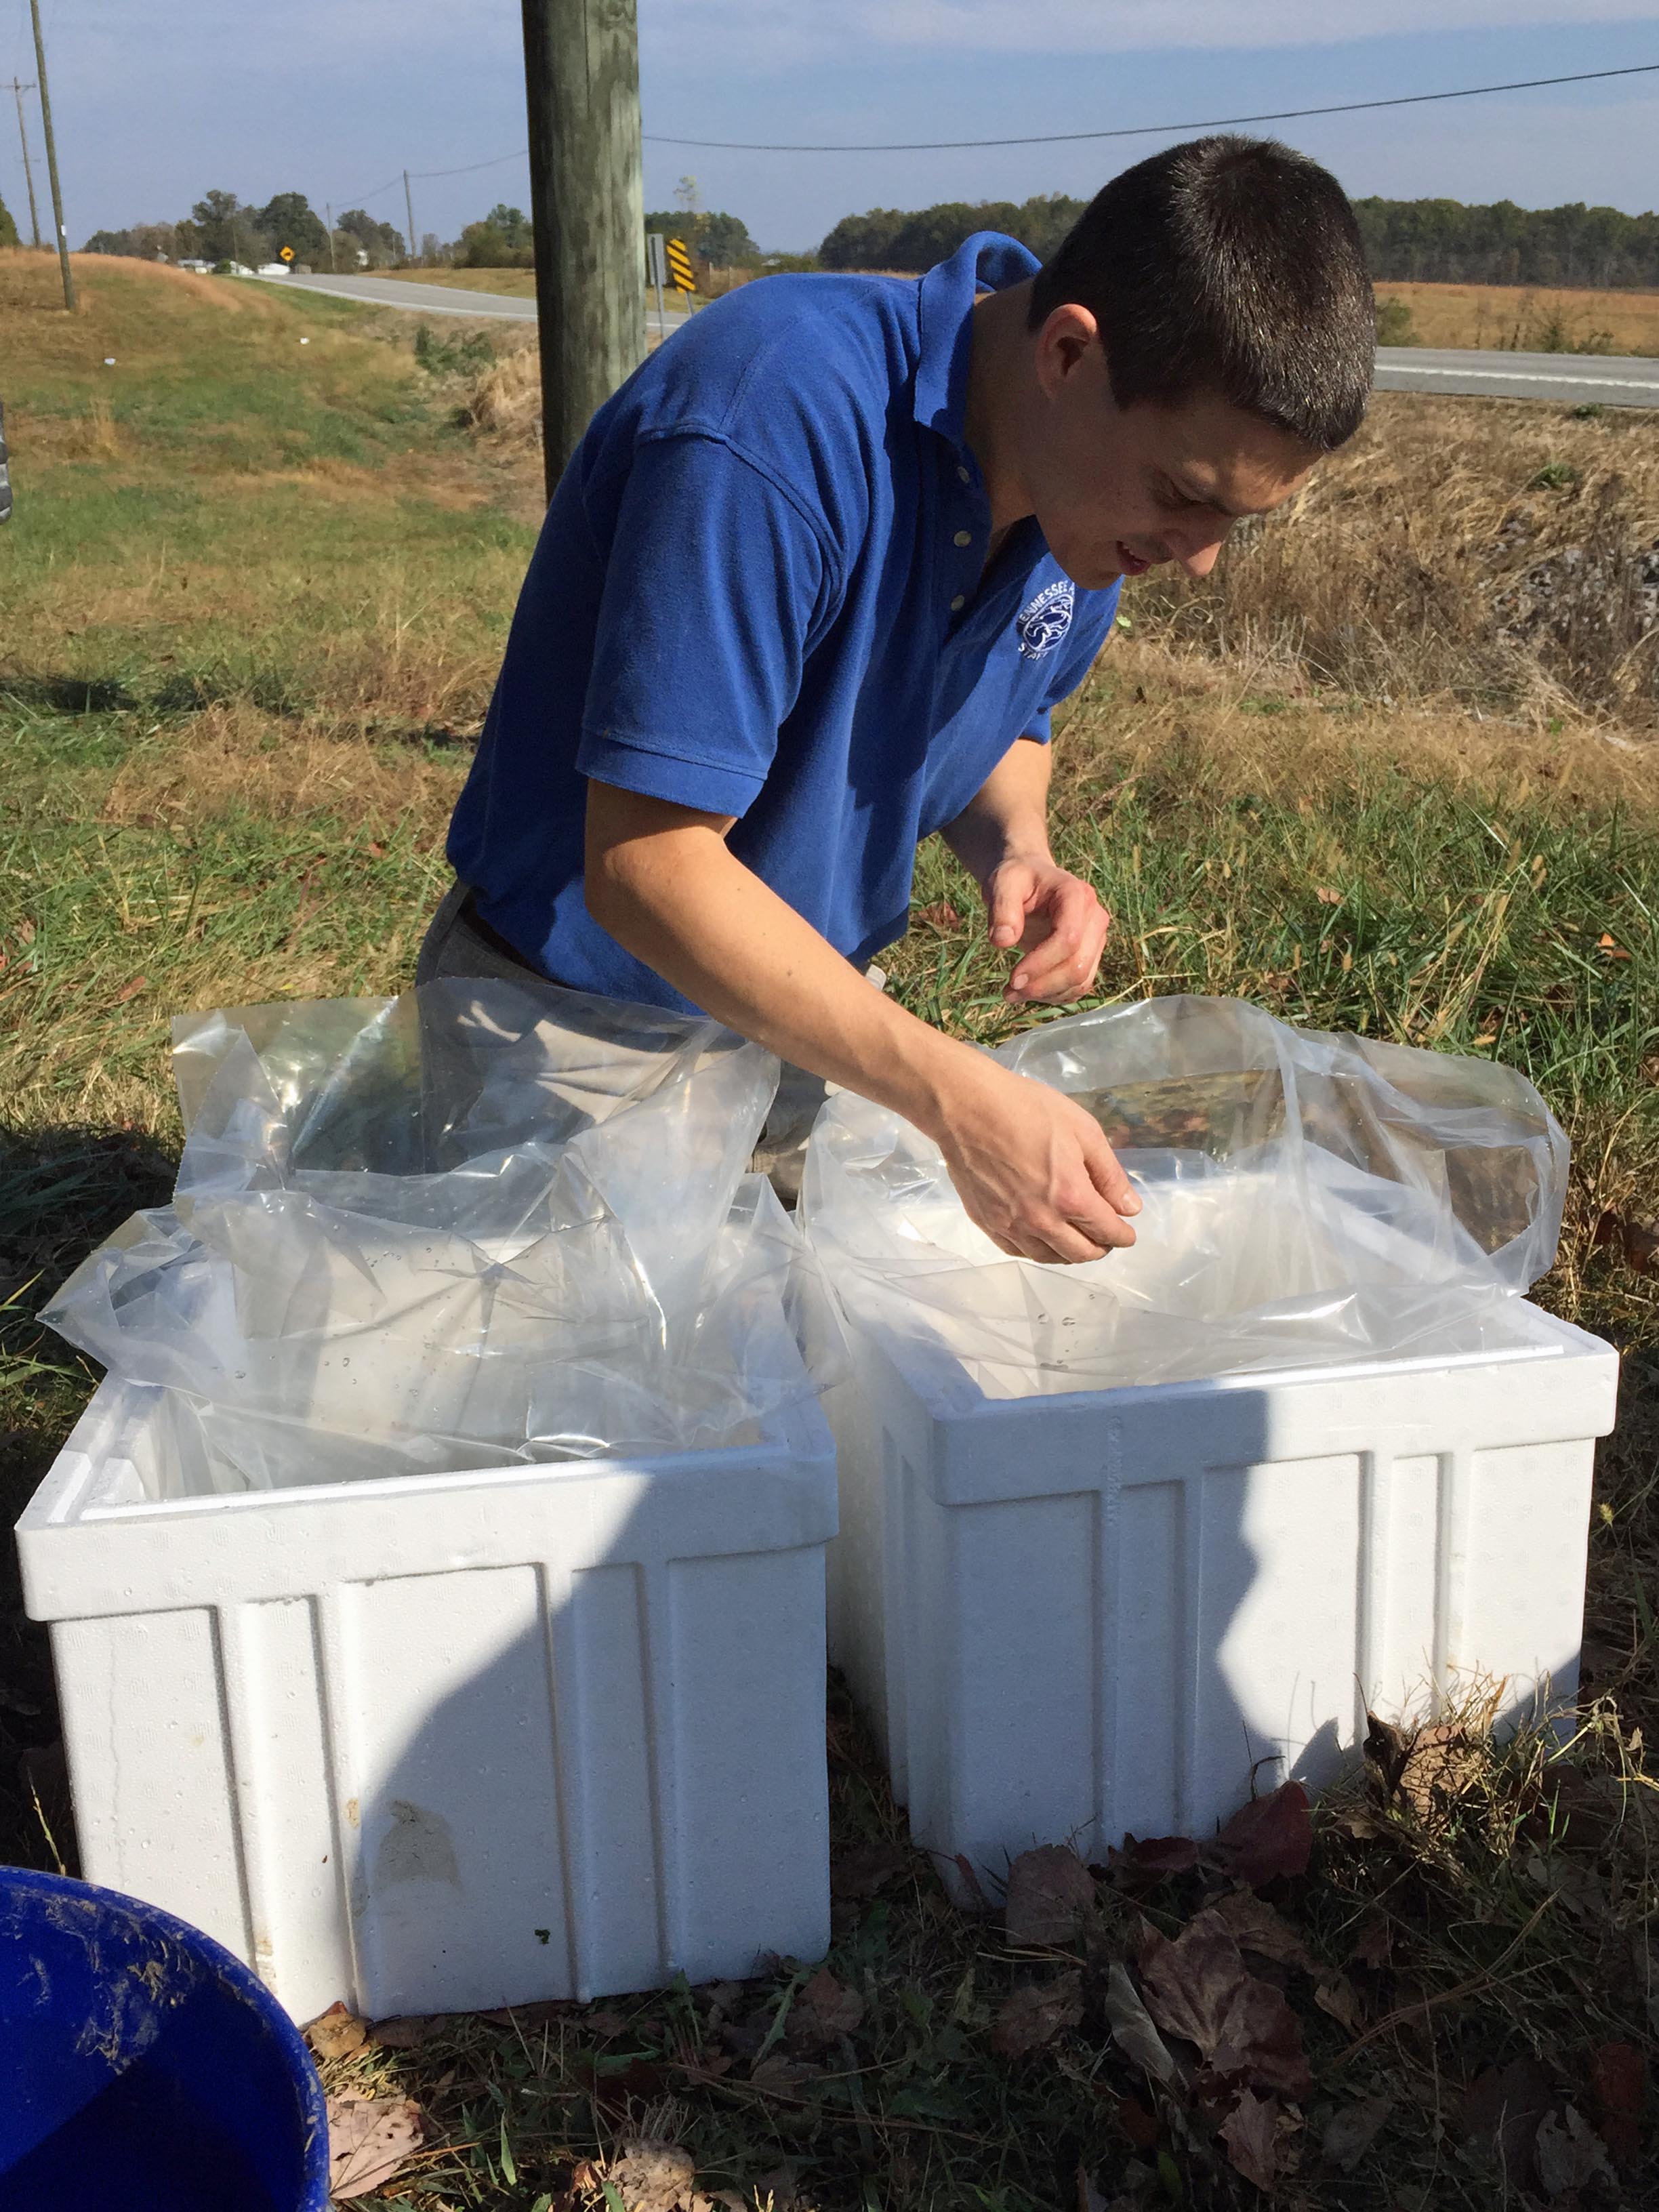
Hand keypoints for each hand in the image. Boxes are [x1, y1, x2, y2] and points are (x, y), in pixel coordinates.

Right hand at [930, 1052, 1140, 1263]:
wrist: (967, 1107)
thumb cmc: (1028, 1109)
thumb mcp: (1083, 1130)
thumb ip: (1110, 1174)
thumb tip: (1130, 1208)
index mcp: (1071, 1197)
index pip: (1107, 1231)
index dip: (1123, 1236)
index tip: (1127, 1233)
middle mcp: (1042, 1221)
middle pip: (1081, 1253)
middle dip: (1101, 1248)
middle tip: (1105, 1237)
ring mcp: (1011, 1225)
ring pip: (1050, 1257)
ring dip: (1070, 1254)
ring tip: (1077, 1241)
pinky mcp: (987, 1222)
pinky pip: (1019, 1252)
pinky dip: (1039, 1251)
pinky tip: (1043, 1240)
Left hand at [983, 855, 1110, 1005]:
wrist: (1030, 880)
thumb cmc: (1016, 879)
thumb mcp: (1002, 883)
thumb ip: (1002, 908)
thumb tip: (1002, 941)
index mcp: (1077, 895)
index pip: (1068, 938)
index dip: (1041, 964)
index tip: (1012, 979)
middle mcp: (1095, 917)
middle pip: (1078, 965)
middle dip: (1043, 985)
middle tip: (1008, 992)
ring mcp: (1096, 938)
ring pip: (1081, 980)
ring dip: (1047, 994)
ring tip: (1012, 993)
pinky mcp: (1090, 955)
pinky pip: (1079, 986)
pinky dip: (1054, 995)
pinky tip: (1029, 991)